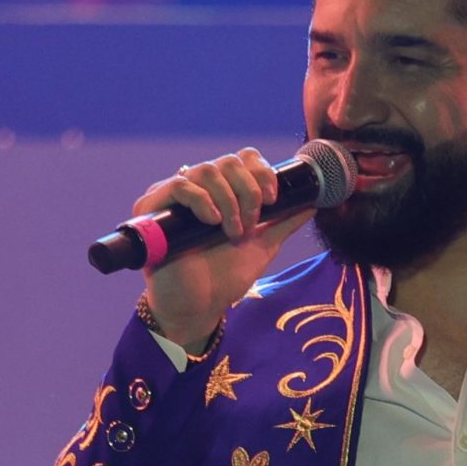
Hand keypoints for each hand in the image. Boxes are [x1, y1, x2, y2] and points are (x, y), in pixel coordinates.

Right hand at [137, 150, 312, 345]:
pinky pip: (180, 185)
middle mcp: (198, 188)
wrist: (200, 306)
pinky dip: (203, 200)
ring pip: (207, 170)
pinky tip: (212, 222)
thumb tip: (313, 202)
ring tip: (232, 231)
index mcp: (223, 192)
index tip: (273, 198)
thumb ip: (283, 222)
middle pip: (228, 161)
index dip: (261, 171)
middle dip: (248, 190)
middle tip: (252, 222)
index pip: (242, 159)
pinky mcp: (153, 209)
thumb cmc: (225, 277)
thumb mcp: (262, 246)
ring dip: (229, 200)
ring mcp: (175, 197)